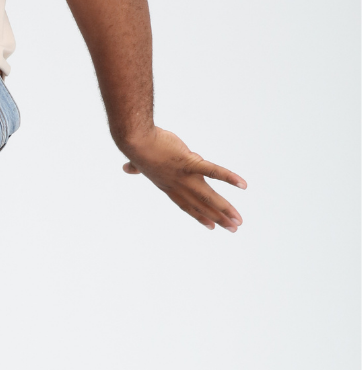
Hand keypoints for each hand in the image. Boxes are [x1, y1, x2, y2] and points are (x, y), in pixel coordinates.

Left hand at [121, 127, 245, 231]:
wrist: (135, 140)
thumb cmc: (138, 147)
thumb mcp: (138, 161)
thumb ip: (135, 168)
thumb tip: (126, 168)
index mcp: (167, 185)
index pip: (186, 205)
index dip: (199, 216)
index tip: (211, 226)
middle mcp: (178, 185)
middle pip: (201, 206)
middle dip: (218, 218)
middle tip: (233, 229)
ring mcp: (184, 176)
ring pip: (209, 197)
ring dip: (225, 209)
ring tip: (238, 220)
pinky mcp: (190, 162)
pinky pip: (213, 172)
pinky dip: (228, 178)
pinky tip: (243, 185)